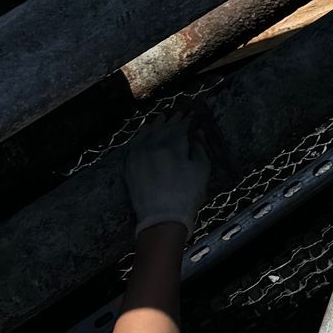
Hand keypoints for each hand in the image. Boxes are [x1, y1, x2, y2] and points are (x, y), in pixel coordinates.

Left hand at [124, 109, 211, 235]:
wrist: (162, 219)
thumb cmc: (187, 195)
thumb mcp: (201, 170)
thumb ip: (199, 147)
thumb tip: (197, 133)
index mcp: (172, 145)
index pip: (180, 126)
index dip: (187, 120)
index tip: (192, 114)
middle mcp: (153, 145)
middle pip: (164, 127)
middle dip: (173, 120)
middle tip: (180, 113)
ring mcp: (139, 155)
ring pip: (147, 133)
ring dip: (157, 124)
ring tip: (162, 118)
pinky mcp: (130, 165)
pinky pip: (135, 143)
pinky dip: (141, 135)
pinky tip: (146, 132)